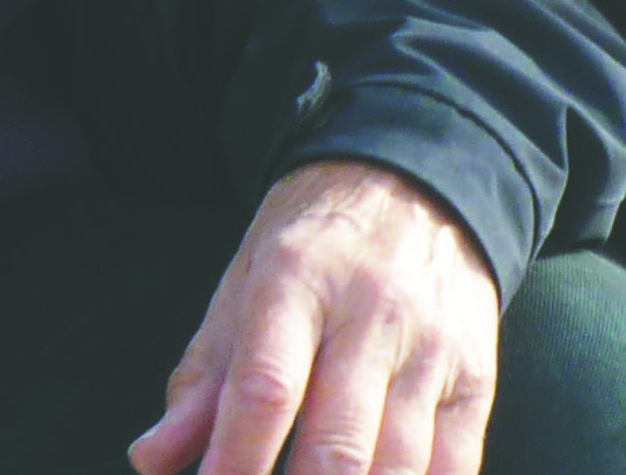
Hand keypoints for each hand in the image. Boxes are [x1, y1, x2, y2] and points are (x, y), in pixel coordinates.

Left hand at [128, 157, 497, 474]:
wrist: (415, 179)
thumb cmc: (316, 241)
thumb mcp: (246, 278)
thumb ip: (203, 376)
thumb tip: (150, 457)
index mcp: (297, 279)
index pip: (266, 387)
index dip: (235, 459)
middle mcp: (369, 314)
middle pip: (338, 443)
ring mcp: (430, 351)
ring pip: (401, 467)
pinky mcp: (474, 381)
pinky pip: (455, 468)